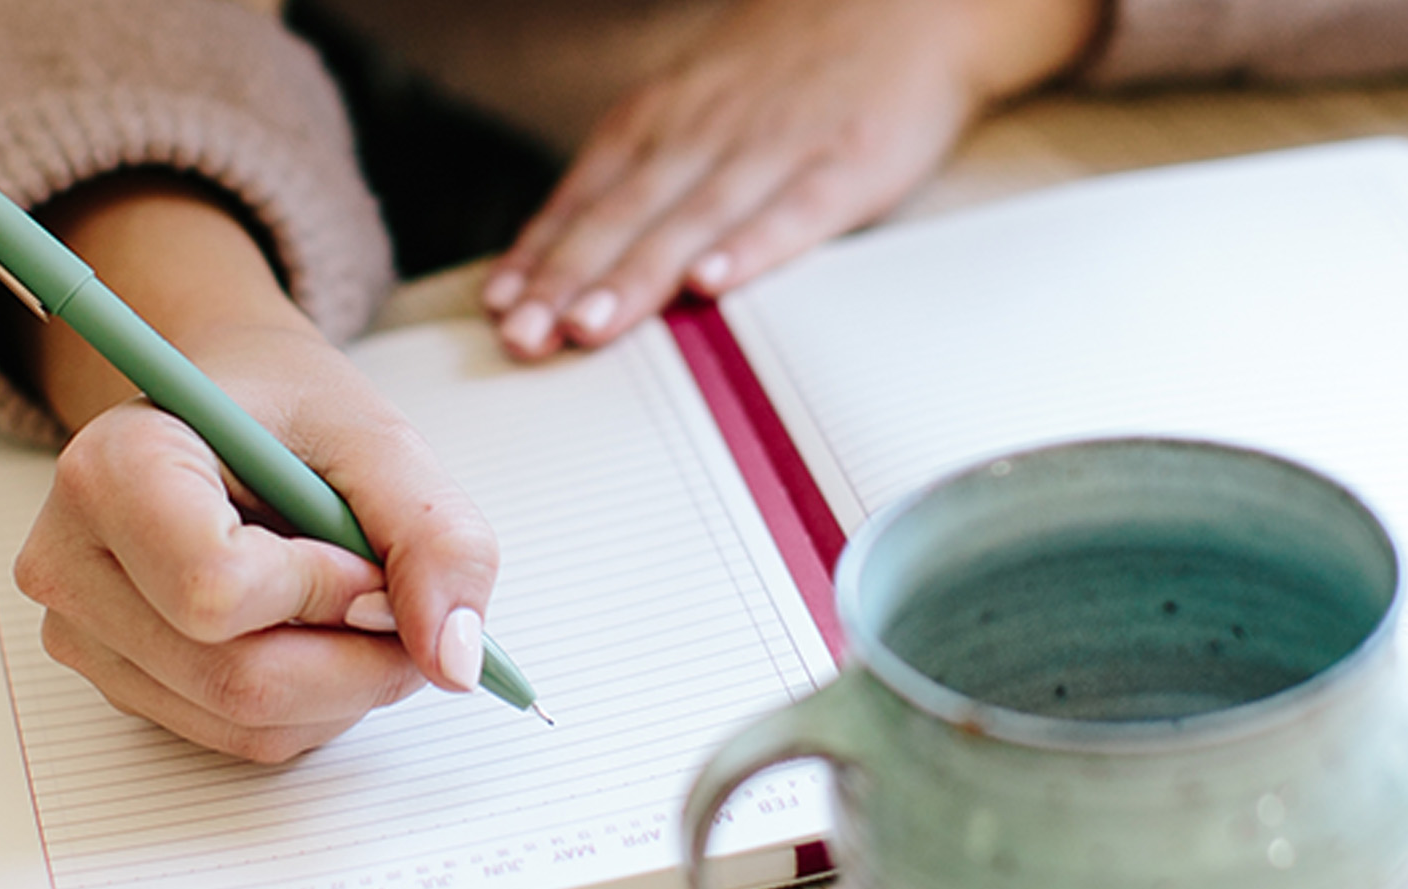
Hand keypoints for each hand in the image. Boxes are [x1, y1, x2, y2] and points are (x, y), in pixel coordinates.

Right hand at [3, 176, 499, 760]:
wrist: (221, 413)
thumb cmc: (284, 412)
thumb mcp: (377, 440)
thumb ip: (435, 538)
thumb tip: (457, 661)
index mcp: (113, 468)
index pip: (215, 590)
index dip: (324, 593)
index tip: (366, 555)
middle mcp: (71, 560)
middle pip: (235, 678)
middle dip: (356, 660)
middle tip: (402, 608)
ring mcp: (82, 632)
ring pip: (243, 723)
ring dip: (342, 688)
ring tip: (358, 609)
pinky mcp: (116, 680)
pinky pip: (235, 737)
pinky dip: (309, 704)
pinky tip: (315, 635)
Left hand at [481, 0, 1102, 358]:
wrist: (908, 0)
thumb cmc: (789, 65)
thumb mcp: (694, 99)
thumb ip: (637, 172)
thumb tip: (562, 250)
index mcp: (662, 118)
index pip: (585, 195)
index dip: (540, 254)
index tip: (500, 308)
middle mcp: (706, 133)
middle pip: (625, 215)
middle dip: (568, 279)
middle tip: (527, 336)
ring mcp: (775, 149)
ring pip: (694, 221)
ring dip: (637, 277)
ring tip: (590, 326)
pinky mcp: (847, 164)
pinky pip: (793, 213)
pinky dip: (750, 250)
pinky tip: (712, 285)